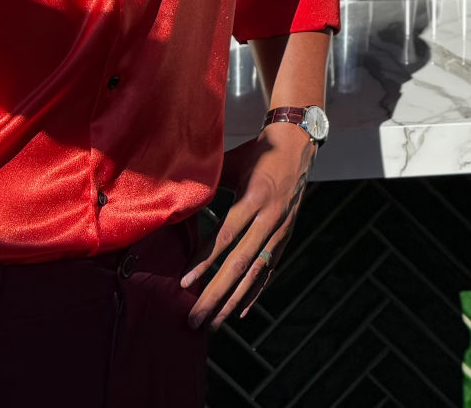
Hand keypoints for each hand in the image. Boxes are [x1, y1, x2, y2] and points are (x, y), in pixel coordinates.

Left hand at [180, 123, 313, 329]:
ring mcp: (280, 230)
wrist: (296, 146)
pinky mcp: (285, 237)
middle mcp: (270, 218)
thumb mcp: (231, 164)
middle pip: (240, 263)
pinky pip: (269, 270)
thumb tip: (175, 203)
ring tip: (213, 323)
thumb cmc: (256, 153)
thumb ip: (207, 186)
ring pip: (255, 273)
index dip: (204, 261)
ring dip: (233, 300)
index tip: (184, 283)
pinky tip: (240, 311)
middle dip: (215, 294)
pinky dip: (255, 292)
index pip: (226, 236)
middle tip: (195, 319)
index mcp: (254, 197)